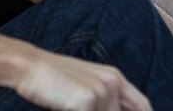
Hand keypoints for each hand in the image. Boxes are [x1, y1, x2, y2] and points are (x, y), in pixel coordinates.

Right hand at [15, 50, 150, 110]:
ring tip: (70, 103)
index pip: (142, 105)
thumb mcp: (85, 85)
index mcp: (114, 77)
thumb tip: (114, 110)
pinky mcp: (86, 103)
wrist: (29, 66)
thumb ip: (104, 100)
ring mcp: (101, 93)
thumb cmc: (53, 78)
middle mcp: (112, 84)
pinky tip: (65, 106)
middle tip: (81, 107)